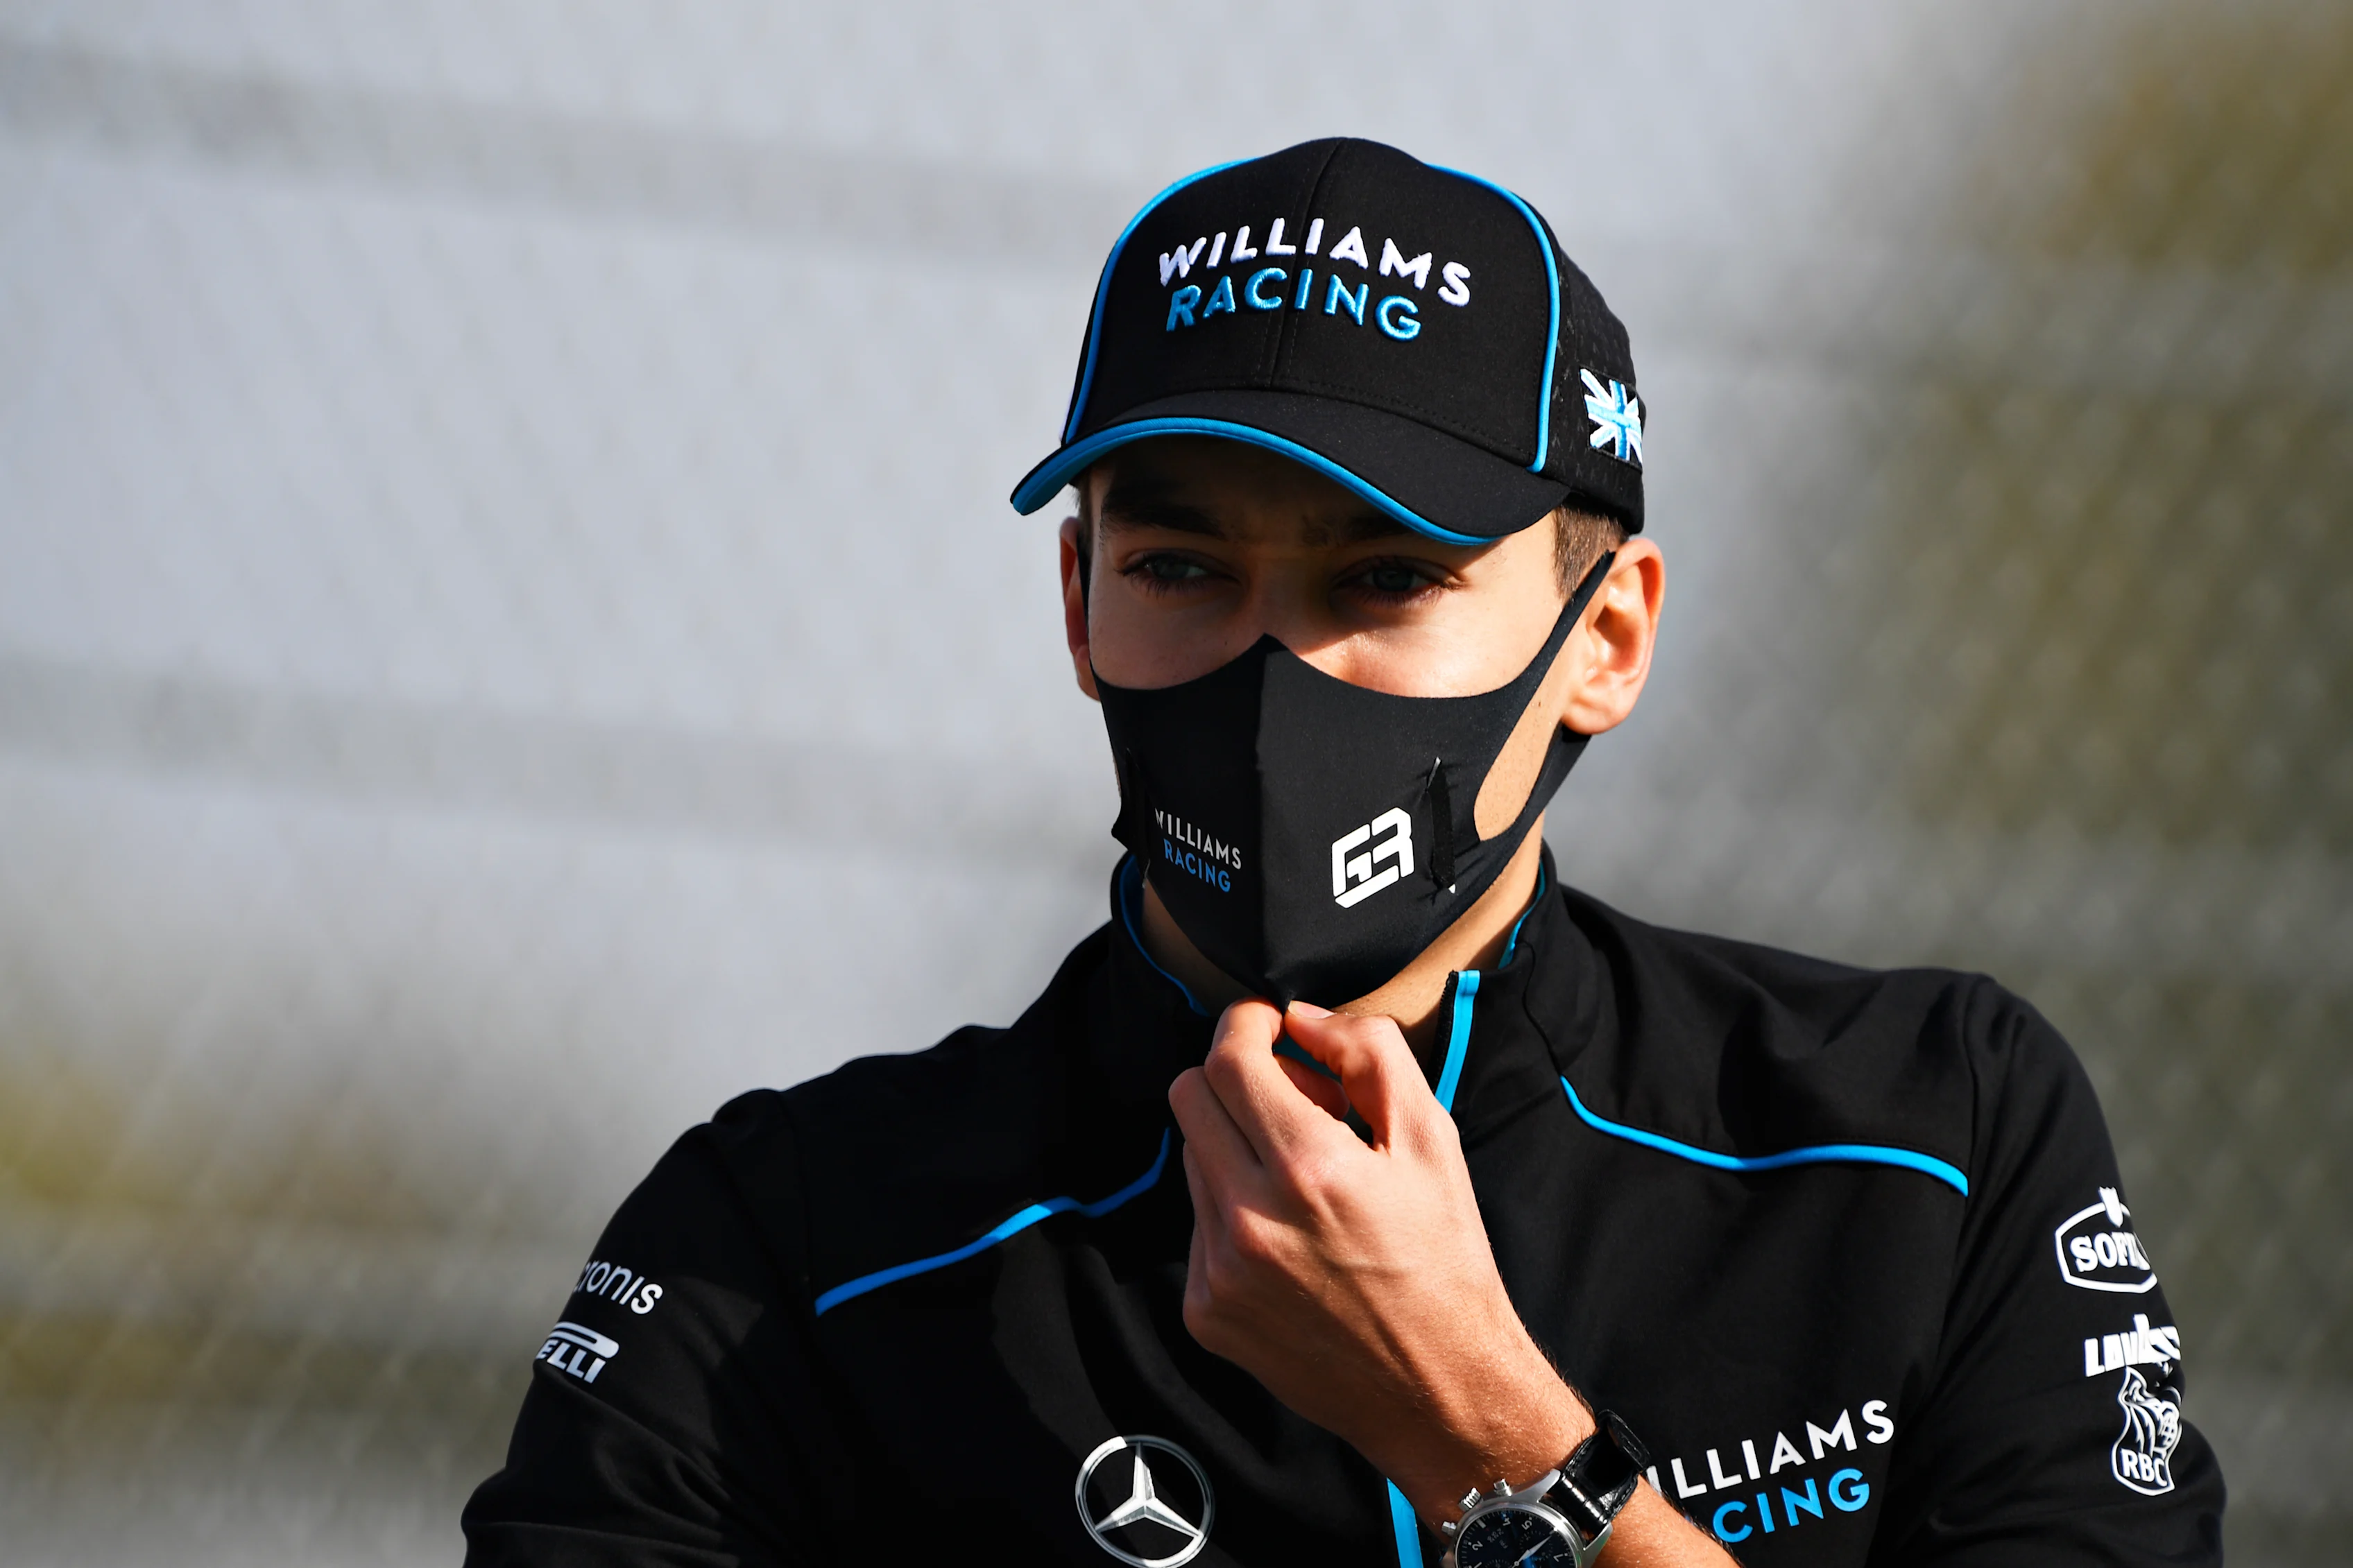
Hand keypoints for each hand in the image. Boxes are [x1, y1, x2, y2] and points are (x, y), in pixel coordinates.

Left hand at [1168, 998, 1587, 1521]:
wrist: (1438, 1388)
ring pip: (1192, 1157)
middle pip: (1191, 1097)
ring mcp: (1219, 1269)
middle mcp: (1250, 1218)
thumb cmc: (1443, 1260)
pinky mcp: (1205, 1310)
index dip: (1245, 1024)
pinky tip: (1291, 1235)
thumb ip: (1370, 1054)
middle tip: (1294, 1097)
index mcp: (1309, 1168)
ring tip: (1303, 1176)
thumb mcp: (1431, 1139)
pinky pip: (1197, 1224)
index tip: (1269, 1025)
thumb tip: (1303, 1018)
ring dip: (1235, 1144)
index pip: (1228, 1058)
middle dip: (1236, 1076)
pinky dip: (1233, 1209)